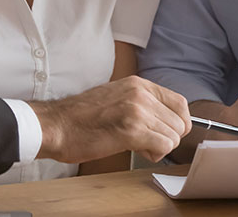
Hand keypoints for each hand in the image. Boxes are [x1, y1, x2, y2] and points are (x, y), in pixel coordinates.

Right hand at [30, 76, 191, 163]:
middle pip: (179, 123)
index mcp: (138, 84)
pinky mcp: (130, 131)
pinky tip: (135, 149)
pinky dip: (153, 154)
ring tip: (136, 145)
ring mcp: (136, 111)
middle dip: (167, 138)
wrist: (56, 125)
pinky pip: (162, 146)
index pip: (181, 103)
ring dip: (158, 147)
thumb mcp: (117, 97)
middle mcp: (140, 94)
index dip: (179, 123)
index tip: (168, 132)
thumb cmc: (81, 117)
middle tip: (145, 141)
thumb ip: (142, 104)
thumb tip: (167, 121)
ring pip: (173, 137)